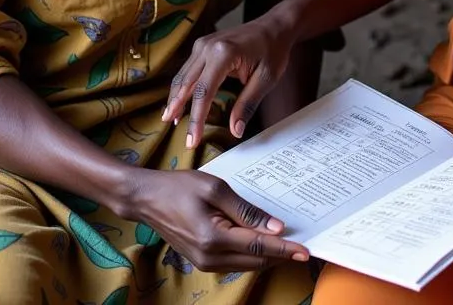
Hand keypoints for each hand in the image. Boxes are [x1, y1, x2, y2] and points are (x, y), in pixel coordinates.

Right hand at [125, 168, 308, 271]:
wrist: (146, 199)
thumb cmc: (179, 187)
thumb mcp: (215, 189)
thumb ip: (246, 211)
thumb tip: (275, 228)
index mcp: (214, 238)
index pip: (259, 247)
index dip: (285, 250)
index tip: (306, 252)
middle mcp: (210, 258)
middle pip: (256, 261)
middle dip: (281, 256)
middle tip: (303, 247)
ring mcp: (205, 263)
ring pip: (247, 265)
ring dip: (268, 257)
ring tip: (289, 245)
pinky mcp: (202, 261)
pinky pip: (235, 262)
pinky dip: (252, 255)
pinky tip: (263, 243)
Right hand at [162, 13, 295, 146]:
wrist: (274, 26)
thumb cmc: (273, 50)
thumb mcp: (266, 79)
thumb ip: (247, 104)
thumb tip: (235, 130)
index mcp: (224, 53)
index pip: (204, 92)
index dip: (196, 119)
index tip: (193, 140)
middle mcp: (208, 47)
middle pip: (187, 84)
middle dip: (178, 110)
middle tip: (175, 133)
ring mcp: (203, 44)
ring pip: (182, 76)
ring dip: (175, 99)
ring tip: (170, 120)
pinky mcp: (202, 45)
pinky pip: (187, 69)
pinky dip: (181, 87)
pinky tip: (179, 102)